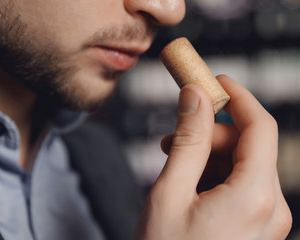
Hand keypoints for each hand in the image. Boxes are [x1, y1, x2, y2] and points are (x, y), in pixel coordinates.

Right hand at [134, 75, 291, 239]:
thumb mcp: (170, 192)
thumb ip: (187, 140)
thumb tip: (195, 97)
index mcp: (254, 198)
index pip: (259, 126)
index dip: (237, 96)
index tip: (214, 81)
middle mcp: (272, 208)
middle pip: (248, 145)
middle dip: (212, 132)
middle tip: (173, 134)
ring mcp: (267, 219)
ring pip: (244, 164)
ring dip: (210, 154)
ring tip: (176, 165)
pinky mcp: (256, 224)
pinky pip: (242, 184)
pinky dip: (216, 174)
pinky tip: (190, 183)